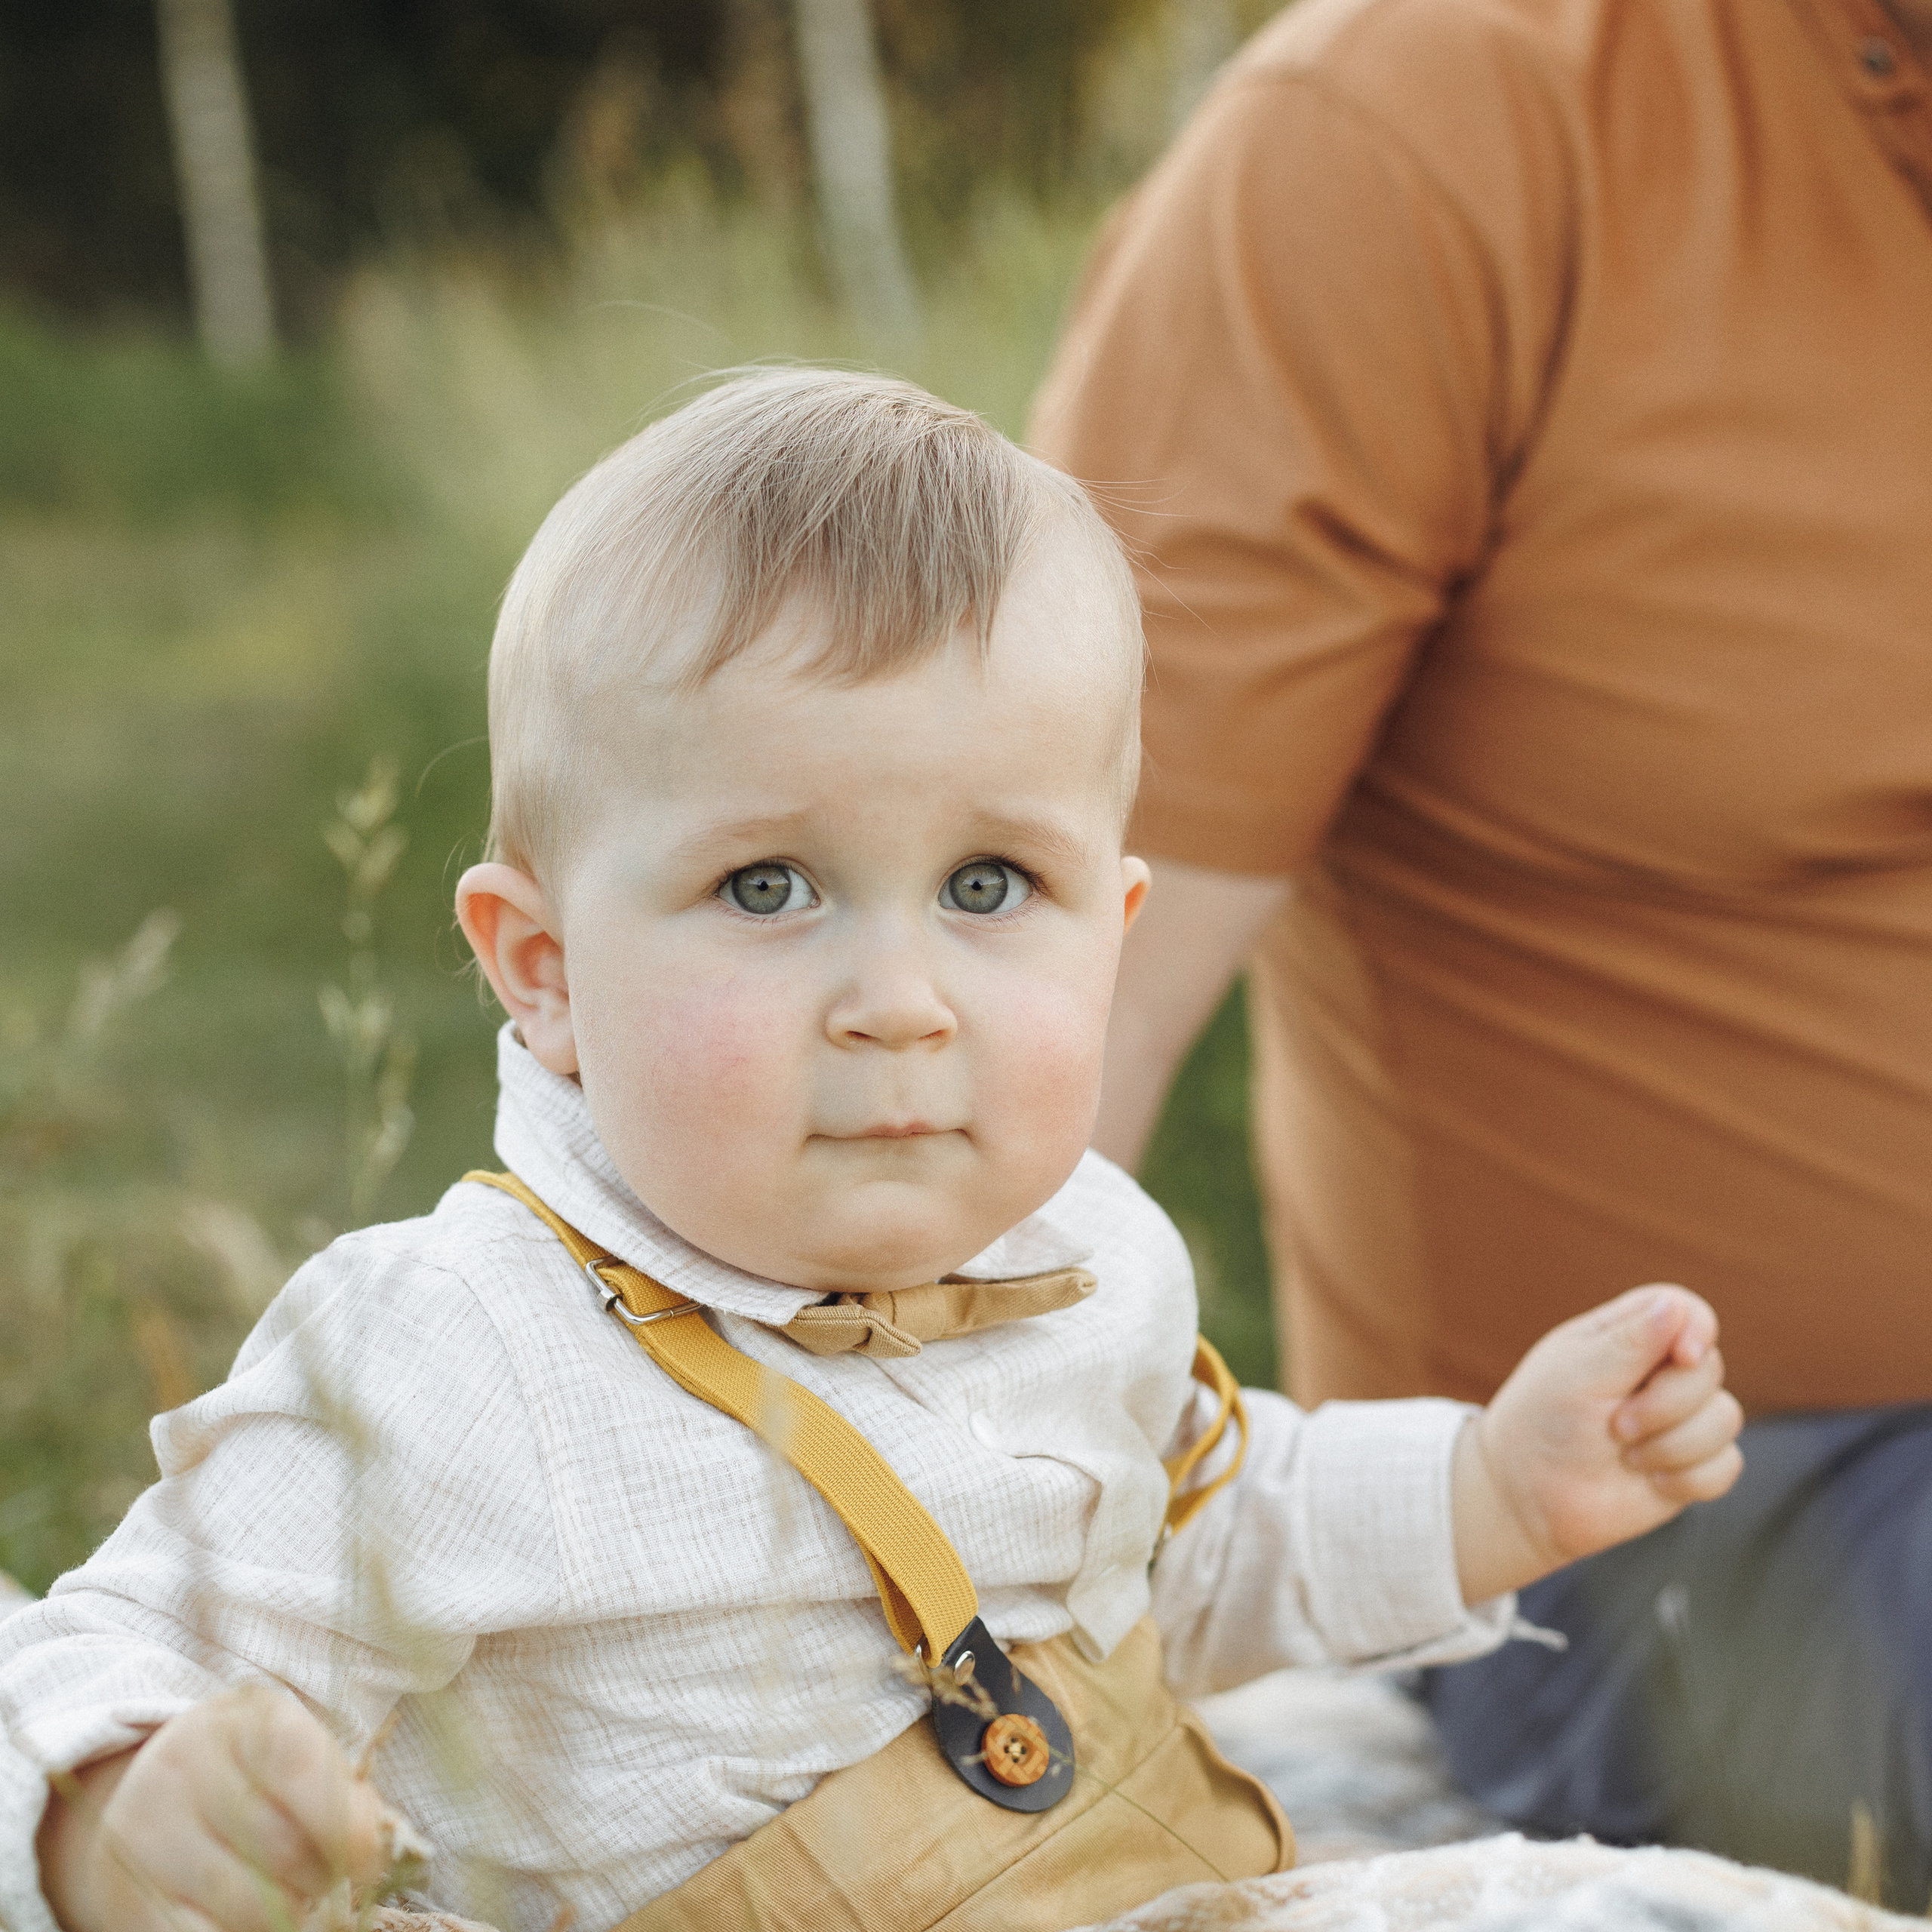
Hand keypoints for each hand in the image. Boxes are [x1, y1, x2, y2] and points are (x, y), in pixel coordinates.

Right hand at [38, 1683, 397, 1931]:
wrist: (151, 1799)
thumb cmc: (252, 1778)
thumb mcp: (300, 1761)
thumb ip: (344, 1796)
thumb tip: (371, 1848)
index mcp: (243, 1720)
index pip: (304, 1772)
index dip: (347, 1827)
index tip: (364, 1858)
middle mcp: (182, 1766)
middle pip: (283, 1850)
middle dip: (319, 1878)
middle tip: (317, 1879)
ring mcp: (142, 1833)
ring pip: (247, 1905)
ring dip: (283, 1916)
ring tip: (282, 1897)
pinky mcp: (122, 1896)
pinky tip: (240, 1919)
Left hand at [1452, 1284, 1743, 1604]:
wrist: (1528, 1497)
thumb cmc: (1542, 1423)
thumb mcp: (1577, 1375)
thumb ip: (1630, 1342)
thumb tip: (1677, 1307)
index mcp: (1627, 1336)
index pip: (1687, 1310)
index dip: (1698, 1328)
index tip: (1682, 1356)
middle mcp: (1660, 1373)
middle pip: (1709, 1369)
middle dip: (1667, 1404)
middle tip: (1616, 1426)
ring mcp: (1679, 1420)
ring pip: (1725, 1418)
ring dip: (1674, 1445)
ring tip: (1625, 1456)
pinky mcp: (1691, 1465)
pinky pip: (1728, 1465)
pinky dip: (1690, 1478)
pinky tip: (1650, 1481)